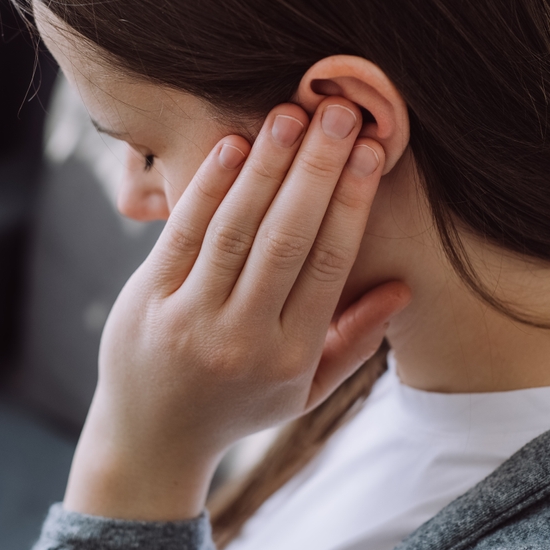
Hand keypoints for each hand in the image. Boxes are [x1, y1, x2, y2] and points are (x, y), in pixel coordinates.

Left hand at [64, 97, 410, 519]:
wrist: (151, 437)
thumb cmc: (237, 406)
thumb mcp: (304, 390)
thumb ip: (353, 340)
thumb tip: (401, 288)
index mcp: (291, 355)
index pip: (330, 263)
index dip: (353, 201)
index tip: (373, 150)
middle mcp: (243, 337)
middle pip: (288, 238)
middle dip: (318, 169)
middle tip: (341, 112)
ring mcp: (190, 317)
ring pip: (236, 228)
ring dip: (267, 166)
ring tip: (293, 114)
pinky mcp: (148, 298)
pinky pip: (183, 232)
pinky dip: (209, 186)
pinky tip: (234, 144)